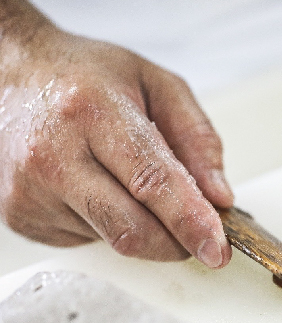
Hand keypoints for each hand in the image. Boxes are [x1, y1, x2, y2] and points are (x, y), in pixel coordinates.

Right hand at [0, 0, 232, 267]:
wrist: (11, 75)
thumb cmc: (88, 77)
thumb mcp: (158, 84)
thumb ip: (198, 138)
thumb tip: (219, 197)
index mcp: (91, 111)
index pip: (151, 181)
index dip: (190, 220)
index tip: (218, 248)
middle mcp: (53, 154)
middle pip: (131, 228)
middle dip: (178, 243)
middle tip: (203, 237)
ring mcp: (29, 191)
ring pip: (114, 239)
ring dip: (145, 228)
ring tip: (132, 183)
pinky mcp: (21, 217)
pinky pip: (89, 240)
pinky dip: (112, 226)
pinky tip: (100, 189)